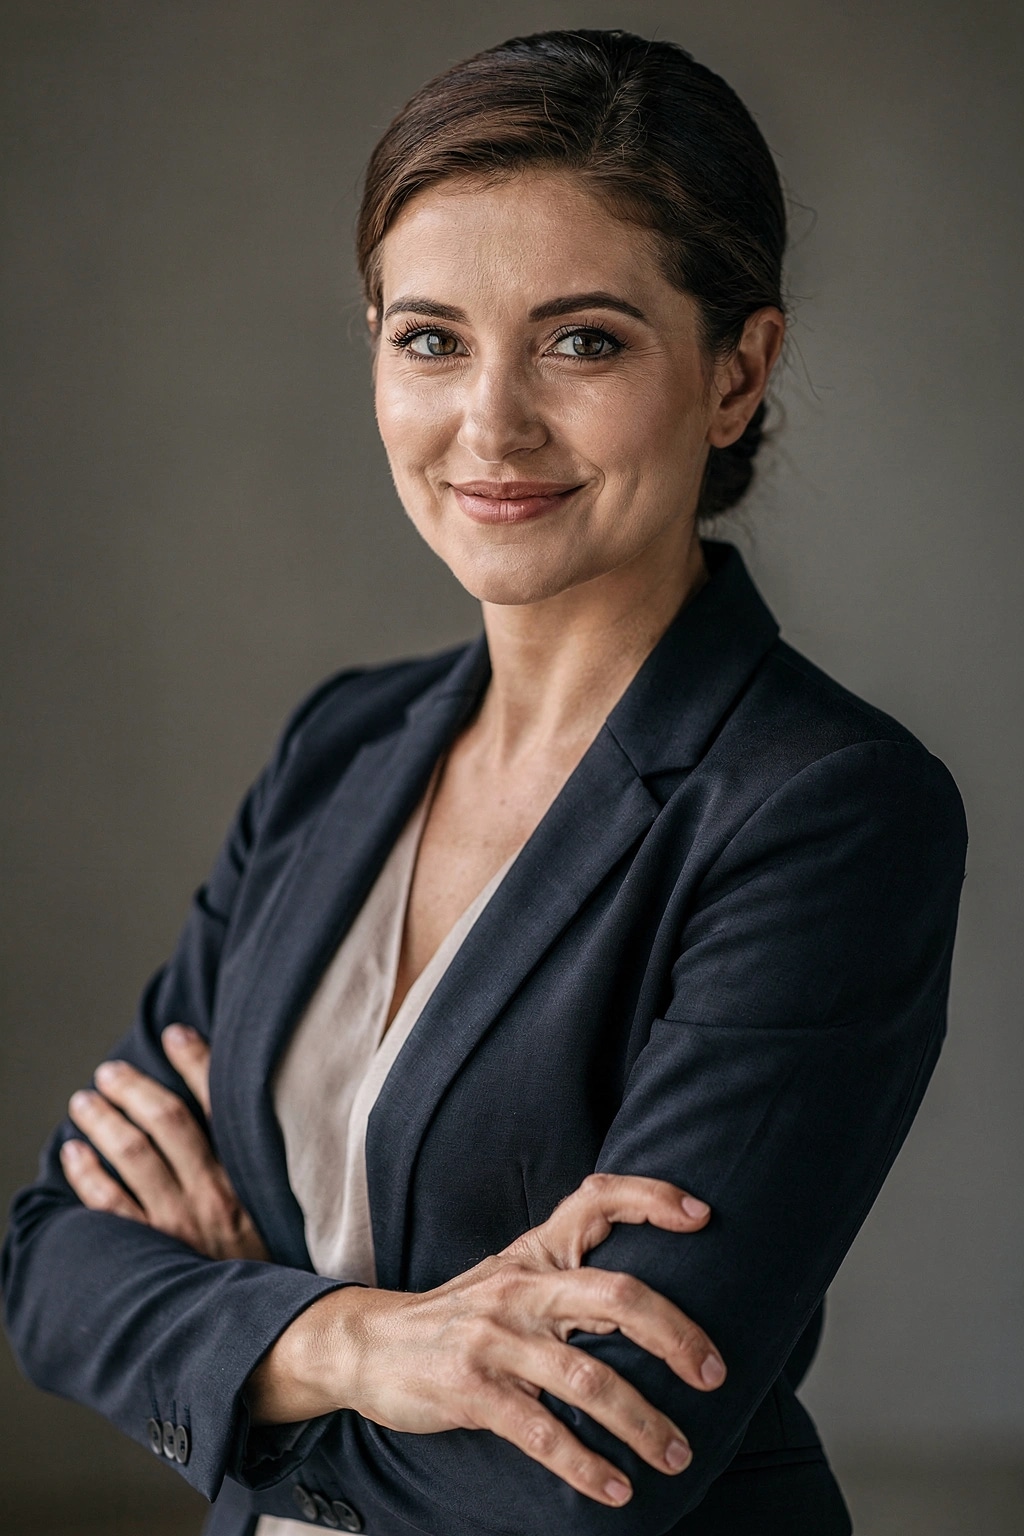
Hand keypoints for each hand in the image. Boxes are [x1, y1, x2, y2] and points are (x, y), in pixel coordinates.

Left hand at [60, 1025, 267, 1260]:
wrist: (262, 1328)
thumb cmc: (268, 1264)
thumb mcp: (279, 1208)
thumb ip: (258, 1165)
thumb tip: (237, 1115)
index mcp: (248, 1174)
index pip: (218, 1102)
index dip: (194, 1060)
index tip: (174, 1033)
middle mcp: (213, 1192)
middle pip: (166, 1119)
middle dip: (133, 1087)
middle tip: (110, 1072)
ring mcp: (178, 1223)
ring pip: (131, 1153)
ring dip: (102, 1120)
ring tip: (85, 1101)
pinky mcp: (151, 1253)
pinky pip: (109, 1204)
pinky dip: (86, 1173)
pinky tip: (74, 1153)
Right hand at [249, 1173, 724, 1507]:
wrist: (369, 1344)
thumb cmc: (458, 1313)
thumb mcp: (510, 1275)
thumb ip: (569, 1274)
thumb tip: (652, 1297)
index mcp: (537, 1254)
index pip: (598, 1200)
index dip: (652, 1199)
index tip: (702, 1216)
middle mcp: (522, 1288)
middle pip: (617, 1296)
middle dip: (676, 1335)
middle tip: (715, 1375)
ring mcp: (496, 1339)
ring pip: (590, 1379)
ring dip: (643, 1423)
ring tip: (678, 1456)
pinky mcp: (472, 1391)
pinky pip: (542, 1433)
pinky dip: (586, 1466)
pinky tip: (616, 1490)